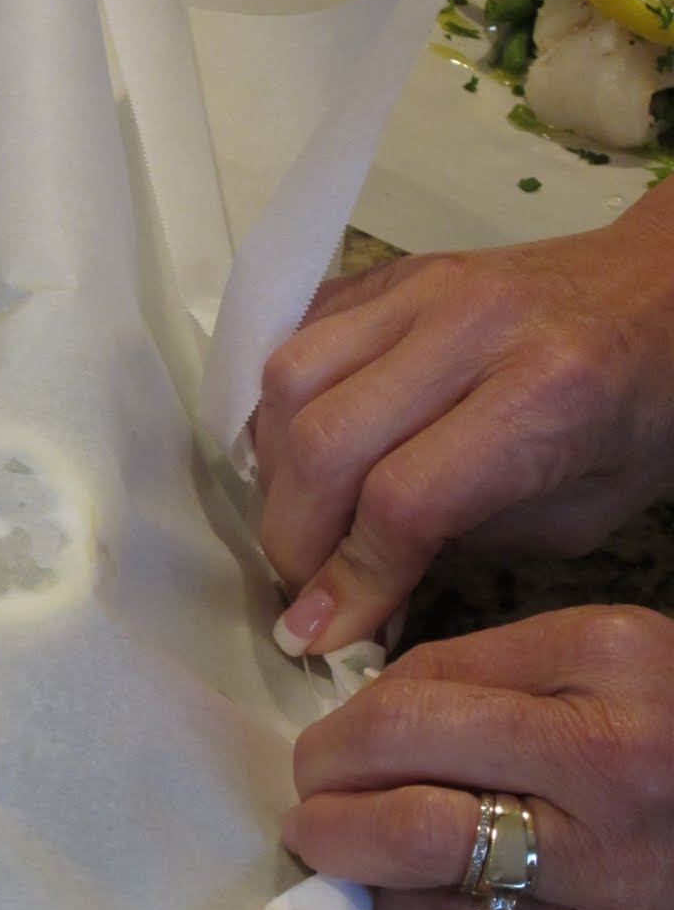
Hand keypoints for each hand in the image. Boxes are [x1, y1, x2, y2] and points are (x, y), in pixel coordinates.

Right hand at [255, 187, 673, 654]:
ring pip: (288, 380)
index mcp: (546, 395)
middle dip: (293, 536)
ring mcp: (420, 286)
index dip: (347, 581)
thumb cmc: (634, 419)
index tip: (317, 635)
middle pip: (324, 441)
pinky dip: (280, 409)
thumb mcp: (576, 518)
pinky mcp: (388, 273)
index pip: (401, 502)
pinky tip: (304, 452)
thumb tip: (345, 599)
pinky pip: (295, 337)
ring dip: (274, 468)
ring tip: (303, 514)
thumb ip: (456, 551)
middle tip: (302, 584)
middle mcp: (471, 327)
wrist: (658, 298)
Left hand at [283, 606, 673, 909]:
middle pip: (402, 769)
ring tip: (327, 835)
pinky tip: (402, 891)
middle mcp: (607, 768)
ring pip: (416, 861)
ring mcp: (610, 875)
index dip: (348, 716)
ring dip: (347, 849)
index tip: (331, 727)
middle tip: (308, 784)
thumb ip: (492, 663)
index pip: (417, 692)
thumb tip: (370, 702)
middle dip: (323, 779)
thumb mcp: (611, 652)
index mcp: (605, 666)